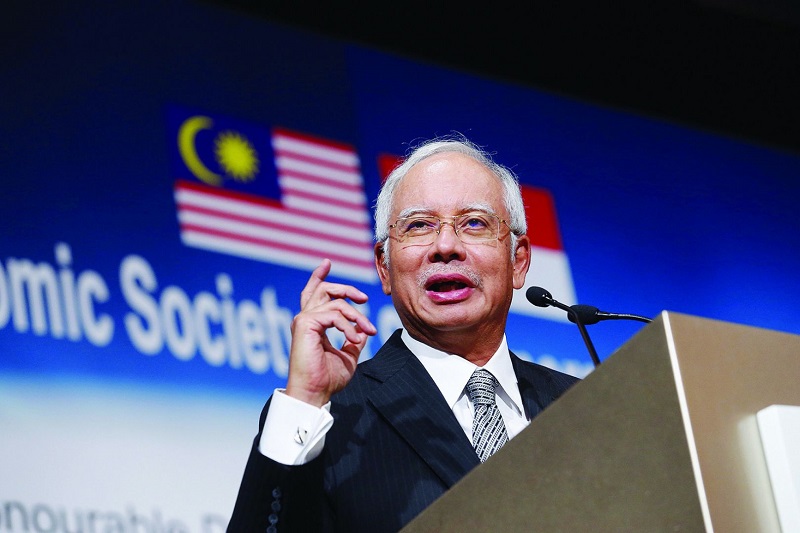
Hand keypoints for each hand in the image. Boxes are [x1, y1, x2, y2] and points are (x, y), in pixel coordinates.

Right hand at [285, 259, 377, 406]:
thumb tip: (363, 332)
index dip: (319, 277)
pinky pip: (334, 314)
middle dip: (346, 289)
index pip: (313, 294)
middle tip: (364, 298)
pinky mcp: (305, 324)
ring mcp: (303, 320)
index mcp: (312, 325)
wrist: (314, 393)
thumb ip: (353, 340)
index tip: (326, 263)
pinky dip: (348, 325)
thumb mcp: (348, 356)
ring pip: (335, 303)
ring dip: (357, 317)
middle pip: (324, 290)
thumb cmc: (327, 379)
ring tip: (367, 332)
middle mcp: (305, 319)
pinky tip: (354, 338)